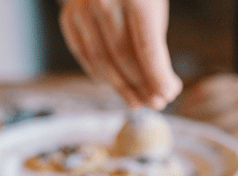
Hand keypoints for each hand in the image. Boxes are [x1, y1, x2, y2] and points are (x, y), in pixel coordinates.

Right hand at [59, 0, 182, 109]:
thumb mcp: (155, 9)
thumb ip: (156, 46)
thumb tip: (163, 91)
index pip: (147, 49)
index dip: (158, 77)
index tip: (168, 95)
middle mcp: (104, 0)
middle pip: (124, 59)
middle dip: (142, 86)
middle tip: (156, 103)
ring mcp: (82, 9)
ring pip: (103, 63)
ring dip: (123, 88)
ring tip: (138, 101)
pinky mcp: (69, 18)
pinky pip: (86, 57)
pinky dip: (102, 76)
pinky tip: (116, 85)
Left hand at [180, 73, 237, 174]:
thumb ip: (230, 101)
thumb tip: (192, 113)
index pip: (203, 89)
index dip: (185, 104)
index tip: (175, 117)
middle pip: (201, 110)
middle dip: (185, 125)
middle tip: (173, 138)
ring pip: (209, 128)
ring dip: (194, 140)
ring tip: (183, 149)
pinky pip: (223, 144)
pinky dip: (210, 151)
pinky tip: (201, 157)